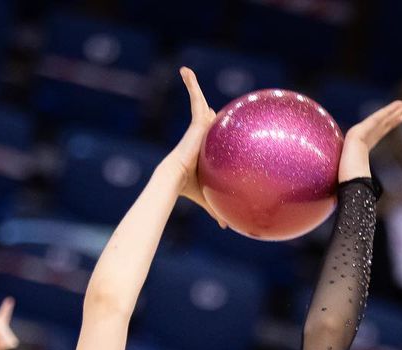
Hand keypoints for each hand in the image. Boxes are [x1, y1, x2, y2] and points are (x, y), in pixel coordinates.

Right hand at [169, 67, 225, 227]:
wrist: (175, 179)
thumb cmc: (191, 189)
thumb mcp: (209, 196)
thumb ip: (217, 208)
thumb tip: (227, 227)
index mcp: (202, 148)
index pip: (207, 135)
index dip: (211, 128)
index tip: (212, 124)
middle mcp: (198, 135)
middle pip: (203, 116)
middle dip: (200, 105)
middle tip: (199, 98)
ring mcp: (197, 126)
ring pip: (197, 102)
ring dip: (191, 87)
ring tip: (185, 72)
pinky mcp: (196, 119)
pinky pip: (194, 97)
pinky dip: (190, 85)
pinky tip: (184, 71)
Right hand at [339, 98, 401, 181]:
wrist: (344, 187)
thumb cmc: (353, 188)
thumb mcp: (367, 179)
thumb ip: (371, 179)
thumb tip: (376, 193)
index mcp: (363, 149)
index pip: (380, 132)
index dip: (391, 122)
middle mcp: (361, 139)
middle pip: (384, 122)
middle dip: (400, 112)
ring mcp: (357, 135)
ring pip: (382, 118)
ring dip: (398, 109)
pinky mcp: (356, 134)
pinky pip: (375, 120)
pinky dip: (386, 112)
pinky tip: (398, 105)